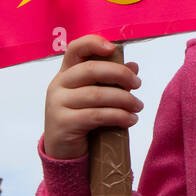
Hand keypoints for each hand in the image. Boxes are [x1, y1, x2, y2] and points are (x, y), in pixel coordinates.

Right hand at [43, 35, 142, 159]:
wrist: (64, 152)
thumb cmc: (83, 119)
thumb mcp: (96, 97)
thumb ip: (111, 81)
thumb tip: (134, 65)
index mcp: (66, 73)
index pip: (75, 49)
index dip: (93, 43)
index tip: (113, 48)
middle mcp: (58, 85)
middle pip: (91, 70)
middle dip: (120, 74)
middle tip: (137, 84)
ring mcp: (57, 104)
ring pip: (97, 95)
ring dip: (124, 99)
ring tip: (138, 106)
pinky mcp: (63, 123)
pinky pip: (96, 115)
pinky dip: (118, 116)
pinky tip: (131, 120)